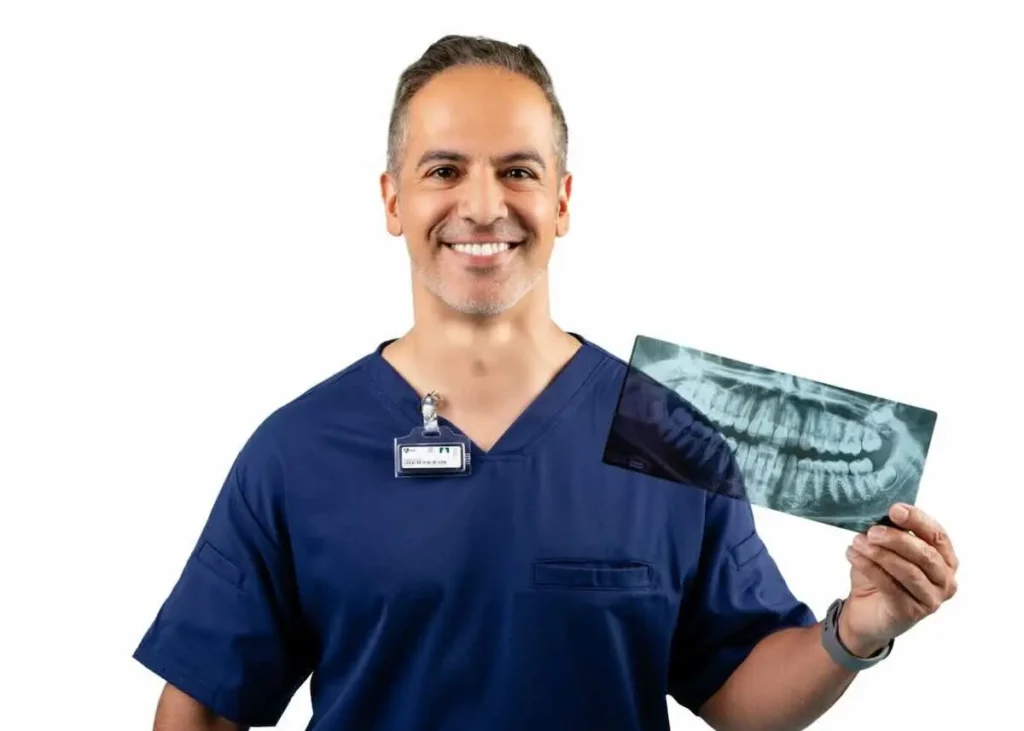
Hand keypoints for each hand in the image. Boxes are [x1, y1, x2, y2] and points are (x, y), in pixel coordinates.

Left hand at [840, 503, 958, 656]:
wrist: (864, 613)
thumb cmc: (880, 577)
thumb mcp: (886, 550)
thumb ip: (891, 533)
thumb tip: (881, 514)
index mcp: (945, 560)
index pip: (938, 536)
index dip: (918, 520)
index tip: (895, 509)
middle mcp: (945, 581)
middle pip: (925, 554)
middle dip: (897, 539)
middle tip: (872, 531)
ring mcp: (931, 600)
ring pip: (908, 571)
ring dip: (880, 554)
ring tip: (857, 542)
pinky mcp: (910, 613)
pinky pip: (890, 586)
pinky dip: (869, 568)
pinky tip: (853, 556)